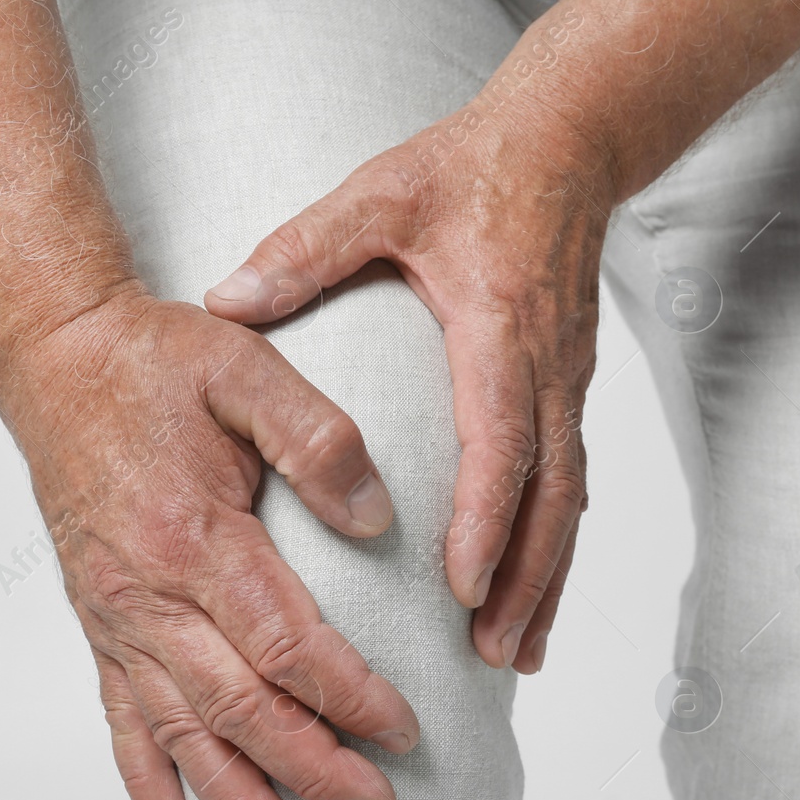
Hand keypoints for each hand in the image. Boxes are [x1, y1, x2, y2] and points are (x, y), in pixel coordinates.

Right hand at [0, 291, 420, 799]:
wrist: (55, 357)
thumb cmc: (155, 361)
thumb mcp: (246, 367)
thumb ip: (317, 438)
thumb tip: (377, 518)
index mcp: (193, 536)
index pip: (284, 643)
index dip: (347, 696)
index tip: (404, 732)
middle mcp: (146, 594)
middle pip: (238, 707)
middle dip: (311, 767)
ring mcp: (116, 617)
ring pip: (181, 732)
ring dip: (238, 798)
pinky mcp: (98, 622)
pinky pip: (119, 718)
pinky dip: (147, 781)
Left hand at [204, 98, 611, 674]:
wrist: (565, 143)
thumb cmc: (471, 170)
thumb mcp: (380, 194)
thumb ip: (304, 249)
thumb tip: (227, 298)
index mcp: (497, 325)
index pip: (499, 438)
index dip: (484, 518)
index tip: (460, 585)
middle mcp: (545, 365)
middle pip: (550, 495)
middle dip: (524, 581)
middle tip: (493, 654)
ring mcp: (569, 381)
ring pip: (570, 501)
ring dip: (546, 581)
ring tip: (518, 656)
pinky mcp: (572, 388)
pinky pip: (572, 484)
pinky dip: (556, 550)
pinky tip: (537, 599)